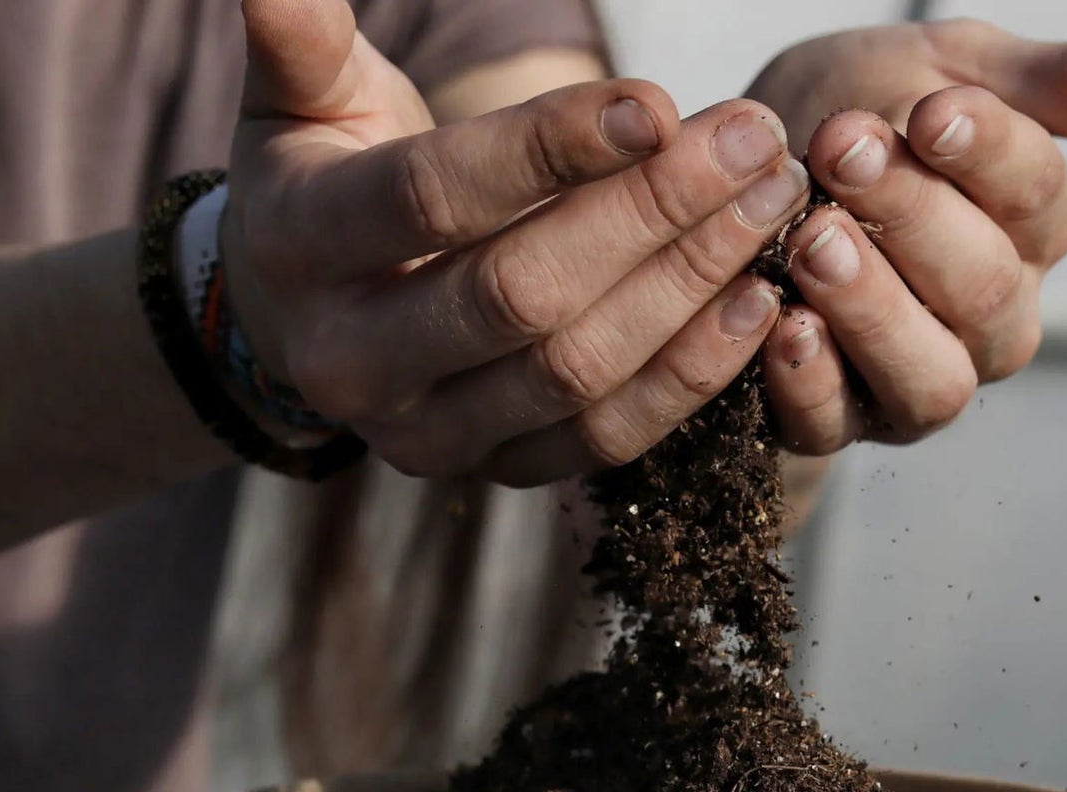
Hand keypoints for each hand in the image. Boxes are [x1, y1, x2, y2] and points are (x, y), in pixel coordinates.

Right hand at [223, 0, 814, 483]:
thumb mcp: (299, 103)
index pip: (434, 200)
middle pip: (522, 297)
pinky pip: (602, 441)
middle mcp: (356, 364)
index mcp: (302, 250)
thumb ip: (300, 38)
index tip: (660, 105)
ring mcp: (426, 436)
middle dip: (651, 215)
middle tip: (752, 144)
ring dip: (687, 290)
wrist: (304, 324)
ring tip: (767, 208)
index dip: (548, 152)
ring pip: (574, 375)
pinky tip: (754, 308)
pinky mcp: (493, 473)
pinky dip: (688, 380)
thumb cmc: (320, 186)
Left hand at [746, 21, 1066, 452]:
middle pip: (983, 291)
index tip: (932, 112)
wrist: (728, 192)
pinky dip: (809, 382)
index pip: (1039, 202)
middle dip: (915, 220)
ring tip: (813, 241)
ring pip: (931, 378)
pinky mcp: (831, 426)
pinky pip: (832, 426)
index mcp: (1026, 237)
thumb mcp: (951, 72)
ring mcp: (909, 385)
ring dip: (873, 311)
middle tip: (845, 152)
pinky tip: (779, 325)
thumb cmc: (853, 124)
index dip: (992, 157)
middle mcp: (983, 325)